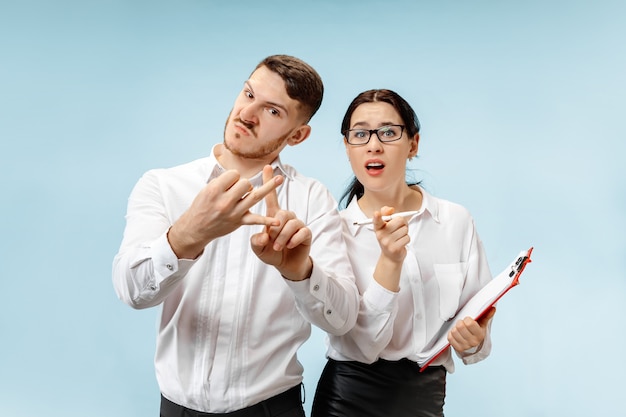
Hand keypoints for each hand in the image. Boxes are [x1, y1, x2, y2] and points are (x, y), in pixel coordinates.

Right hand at [168, 168, 282, 258]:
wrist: (196, 227)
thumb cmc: (202, 206)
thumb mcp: (206, 190)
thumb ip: (222, 182)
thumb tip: (239, 175)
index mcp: (215, 190)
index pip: (234, 175)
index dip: (234, 177)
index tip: (229, 183)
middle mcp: (225, 201)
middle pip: (246, 183)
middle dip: (245, 184)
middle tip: (237, 191)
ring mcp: (234, 212)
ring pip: (255, 196)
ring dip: (269, 187)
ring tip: (280, 179)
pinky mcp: (239, 222)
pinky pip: (255, 220)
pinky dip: (266, 221)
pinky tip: (276, 221)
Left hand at [250, 165, 312, 280]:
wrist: (286, 265)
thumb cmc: (271, 252)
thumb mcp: (259, 248)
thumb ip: (256, 241)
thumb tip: (262, 236)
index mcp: (274, 216)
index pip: (271, 197)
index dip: (269, 182)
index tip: (267, 167)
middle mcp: (287, 217)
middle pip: (282, 213)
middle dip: (276, 229)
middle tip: (272, 242)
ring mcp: (297, 224)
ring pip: (291, 223)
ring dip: (283, 237)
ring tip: (278, 247)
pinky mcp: (306, 233)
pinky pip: (301, 231)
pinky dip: (293, 240)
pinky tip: (289, 246)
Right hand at [371, 206, 409, 291]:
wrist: (390, 256)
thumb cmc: (390, 237)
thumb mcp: (386, 225)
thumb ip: (387, 214)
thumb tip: (390, 209)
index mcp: (378, 227)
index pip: (376, 221)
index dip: (377, 217)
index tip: (376, 214)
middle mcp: (381, 235)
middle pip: (399, 220)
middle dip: (403, 222)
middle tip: (399, 227)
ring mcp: (387, 242)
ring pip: (405, 229)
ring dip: (405, 232)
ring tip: (399, 236)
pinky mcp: (395, 248)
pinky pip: (407, 238)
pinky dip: (406, 239)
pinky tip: (401, 242)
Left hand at [448, 307, 495, 352]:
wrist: (474, 344)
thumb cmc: (477, 331)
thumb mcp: (482, 324)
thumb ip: (486, 315)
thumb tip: (492, 308)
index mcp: (480, 334)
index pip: (469, 323)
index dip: (467, 319)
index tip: (468, 319)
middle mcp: (473, 342)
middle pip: (460, 326)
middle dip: (460, 322)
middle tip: (462, 323)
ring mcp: (465, 346)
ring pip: (454, 332)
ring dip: (455, 328)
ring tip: (459, 329)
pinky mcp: (458, 348)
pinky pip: (450, 338)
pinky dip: (451, 334)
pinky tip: (456, 334)